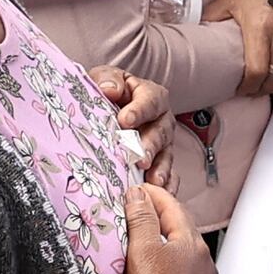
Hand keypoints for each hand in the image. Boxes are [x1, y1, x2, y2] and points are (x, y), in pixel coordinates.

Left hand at [94, 60, 173, 179]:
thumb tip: (109, 89)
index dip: (138, 110)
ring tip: (152, 181)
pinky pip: (169, 175)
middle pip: (160, 132)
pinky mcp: (161, 163)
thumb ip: (107, 79)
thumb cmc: (106, 93)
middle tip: (139, 158)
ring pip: (166, 155)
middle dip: (150, 146)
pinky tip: (159, 194)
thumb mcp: (103, 79)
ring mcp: (163, 144)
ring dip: (160, 169)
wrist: (104, 111)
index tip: (124, 121)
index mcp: (151, 95)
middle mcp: (161, 120)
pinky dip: (166, 185)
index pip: (150, 101)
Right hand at [111, 180, 207, 273]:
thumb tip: (139, 195)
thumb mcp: (142, 249)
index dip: (153, 195)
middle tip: (139, 209)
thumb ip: (141, 217)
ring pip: (185, 255)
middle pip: (182, 229)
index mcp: (193, 244)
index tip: (137, 190)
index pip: (173, 207)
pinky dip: (171, 268)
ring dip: (167, 243)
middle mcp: (205, 263)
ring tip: (146, 241)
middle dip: (161, 217)